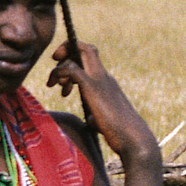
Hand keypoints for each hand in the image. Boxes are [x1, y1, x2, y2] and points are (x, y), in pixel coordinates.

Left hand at [47, 39, 160, 168]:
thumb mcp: (104, 118)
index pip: (89, 55)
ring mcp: (99, 80)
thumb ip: (96, 113)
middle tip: (54, 72)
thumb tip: (91, 119)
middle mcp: (103, 75)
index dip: (72, 56)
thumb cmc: (119, 132)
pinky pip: (72, 69)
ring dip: (60, 66)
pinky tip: (61, 91)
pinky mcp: (93, 88)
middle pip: (84, 47)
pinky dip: (61, 73)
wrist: (132, 138)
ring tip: (53, 85)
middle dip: (64, 50)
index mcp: (104, 80)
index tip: (59, 72)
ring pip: (78, 53)